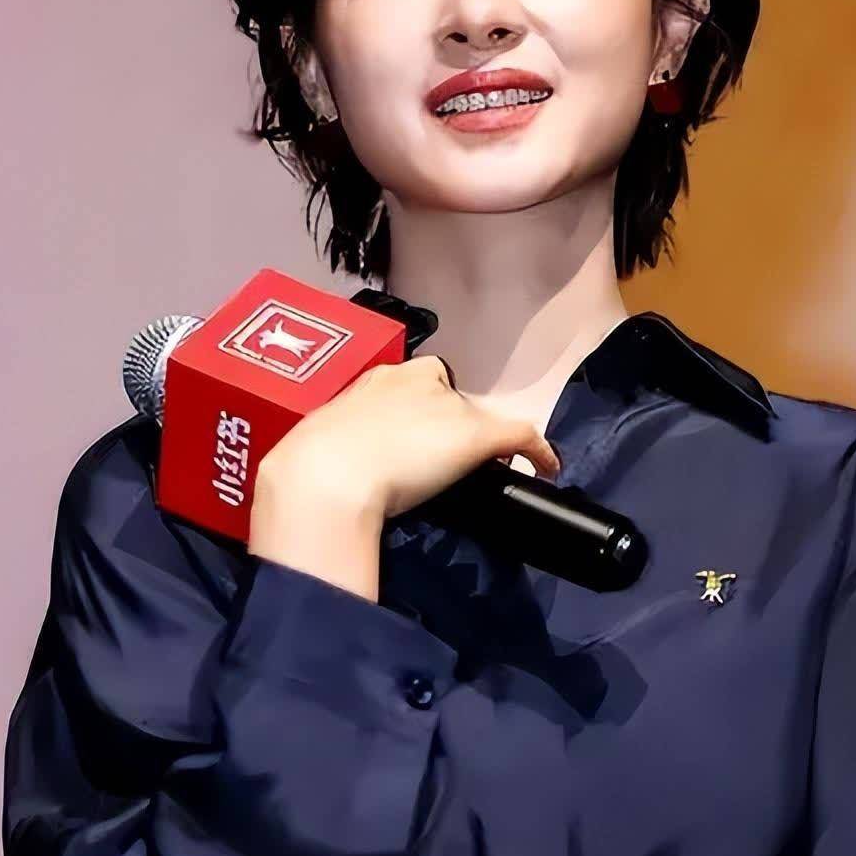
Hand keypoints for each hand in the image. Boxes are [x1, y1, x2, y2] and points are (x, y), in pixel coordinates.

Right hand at [247, 356, 560, 597]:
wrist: (325, 475)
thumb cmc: (308, 467)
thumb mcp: (318, 444)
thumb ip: (333, 447)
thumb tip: (324, 472)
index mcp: (371, 381)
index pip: (408, 384)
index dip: (418, 411)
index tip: (414, 438)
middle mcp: (412, 380)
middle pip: (444, 396)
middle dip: (445, 425)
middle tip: (436, 461)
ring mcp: (446, 407)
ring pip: (475, 416)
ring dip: (475, 440)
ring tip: (476, 469)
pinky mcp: (474, 433)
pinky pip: (520, 436)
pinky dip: (538, 452)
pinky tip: (547, 468)